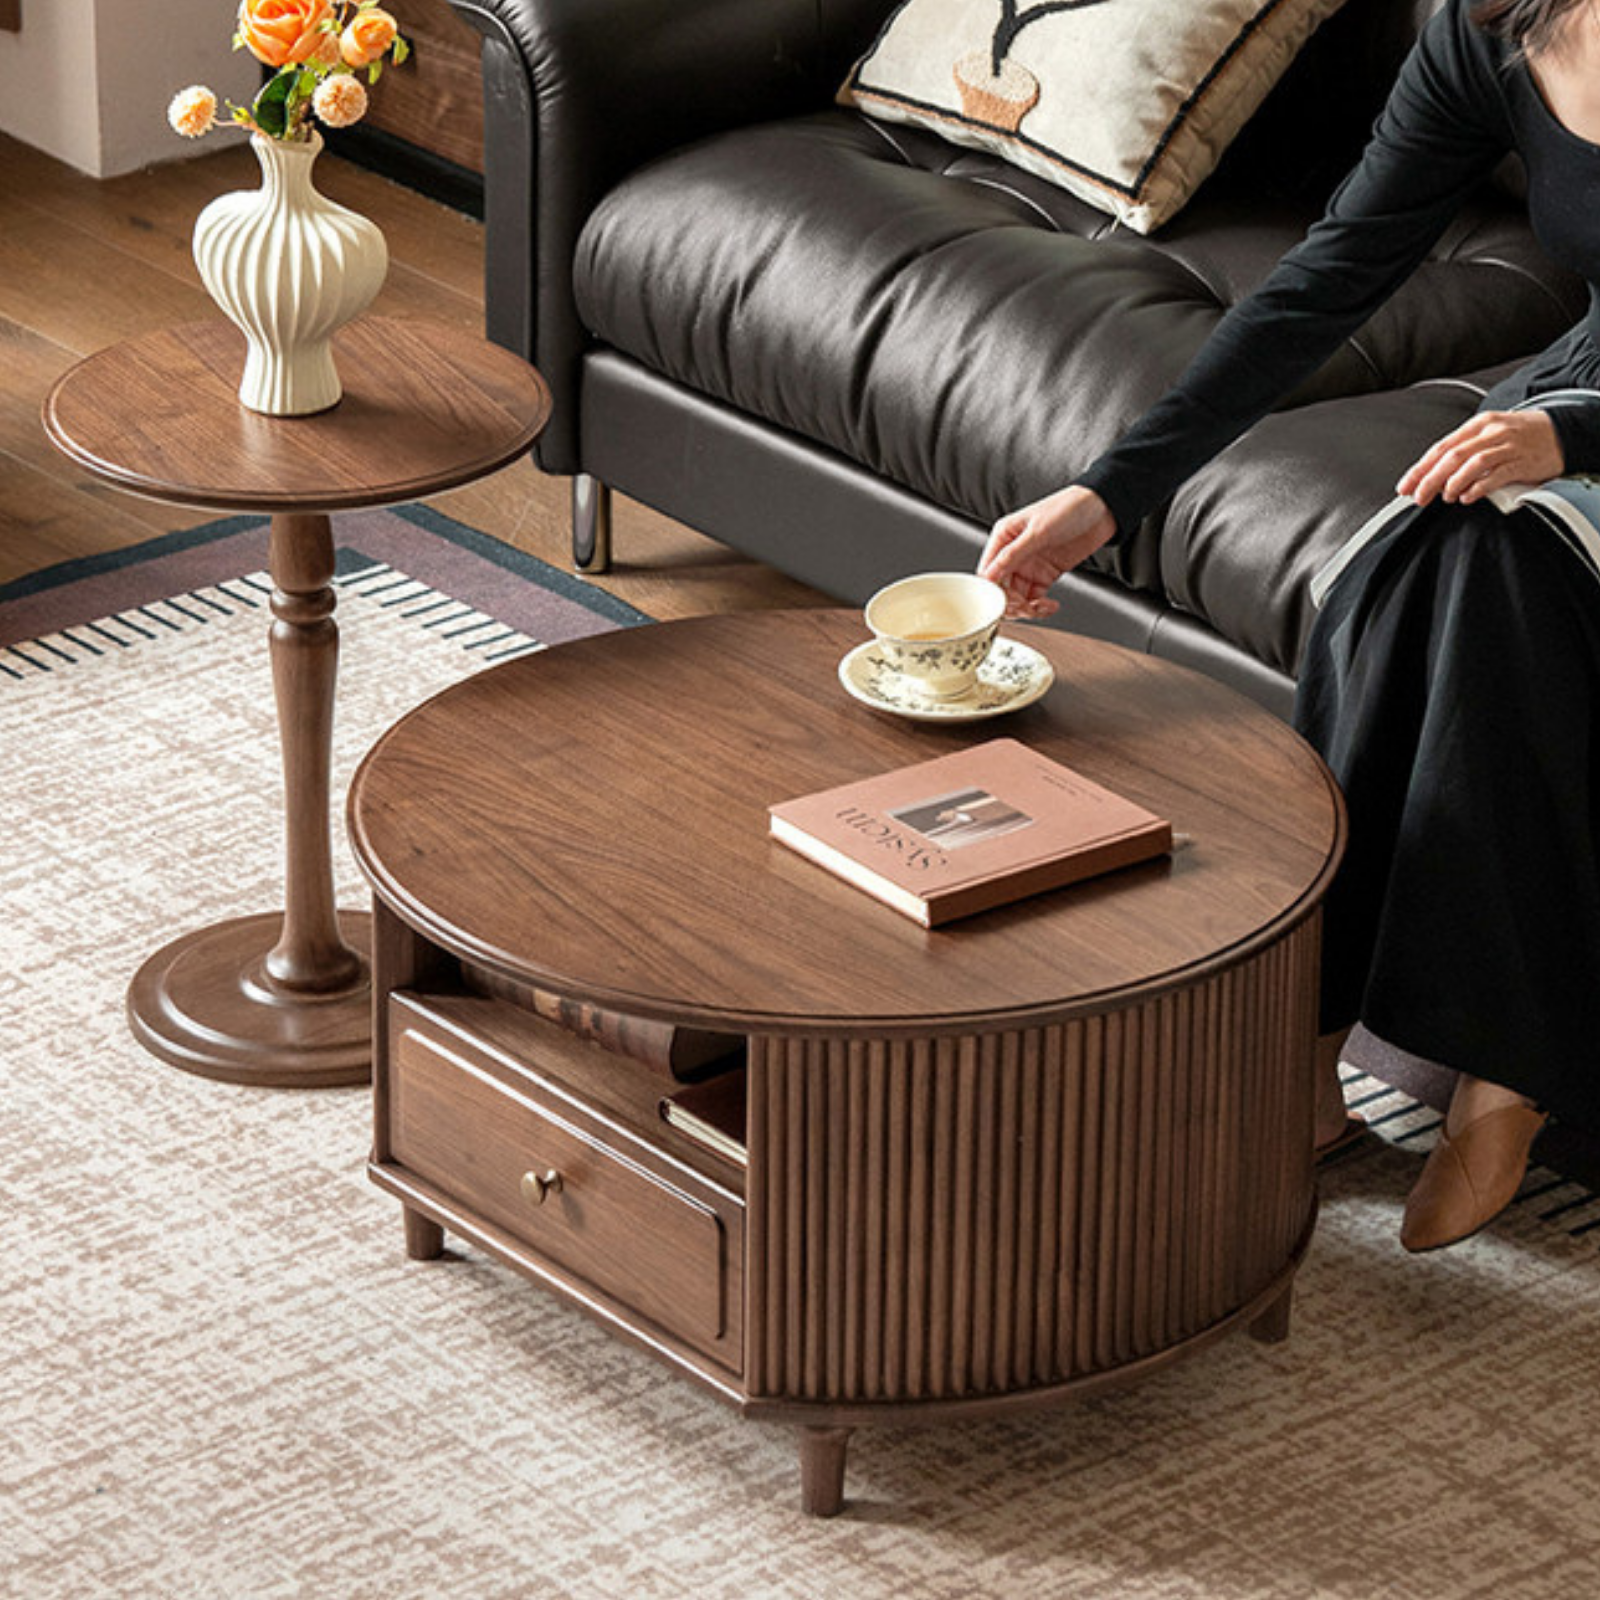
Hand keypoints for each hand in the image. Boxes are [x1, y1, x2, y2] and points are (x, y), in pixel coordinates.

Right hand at [978, 485, 1116, 618]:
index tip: (1006, 602)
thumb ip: (1013, 555)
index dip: (993, 591)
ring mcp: (1030, 565)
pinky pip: (1034, 598)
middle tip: (1026, 607)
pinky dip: (1040, 608)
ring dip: (1027, 608)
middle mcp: (1014, 552)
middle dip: (1011, 602)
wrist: (1103, 509)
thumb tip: (989, 575)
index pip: (987, 572)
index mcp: (1004, 537)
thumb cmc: (1070, 507)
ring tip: (1041, 607)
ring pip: (1017, 597)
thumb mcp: (1039, 531)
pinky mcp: (1046, 574)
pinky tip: (1049, 606)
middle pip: (1000, 589)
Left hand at [1397, 409, 1563, 505]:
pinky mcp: (1523, 461)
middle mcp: (1492, 432)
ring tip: (1445, 496)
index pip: (1441, 447)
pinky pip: (1497, 474)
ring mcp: (1508, 446)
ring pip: (1473, 463)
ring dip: (1453, 482)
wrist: (1563, 432)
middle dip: (1430, 479)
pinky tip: (1467, 497)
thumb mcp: (1489, 435)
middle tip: (1418, 497)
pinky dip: (1478, 487)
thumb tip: (1433, 475)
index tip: (1406, 486)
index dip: (1420, 469)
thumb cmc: (1521, 437)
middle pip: (1453, 456)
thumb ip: (1464, 452)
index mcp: (1478, 425)